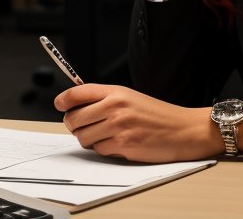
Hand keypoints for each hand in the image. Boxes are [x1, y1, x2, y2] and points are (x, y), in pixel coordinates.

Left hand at [54, 84, 218, 161]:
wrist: (183, 129)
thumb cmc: (157, 114)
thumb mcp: (131, 97)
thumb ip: (105, 99)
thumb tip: (76, 106)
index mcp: (116, 92)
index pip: (77, 92)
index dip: (63, 100)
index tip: (60, 104)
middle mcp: (115, 107)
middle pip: (74, 118)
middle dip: (74, 125)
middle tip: (82, 126)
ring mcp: (118, 127)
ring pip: (83, 137)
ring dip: (90, 139)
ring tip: (105, 135)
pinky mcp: (123, 145)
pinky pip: (99, 150)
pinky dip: (104, 149)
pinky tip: (118, 143)